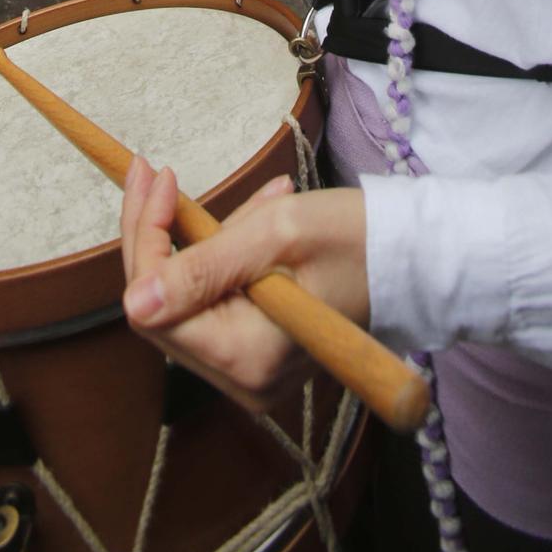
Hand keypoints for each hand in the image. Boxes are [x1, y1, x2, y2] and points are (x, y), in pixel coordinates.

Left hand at [121, 157, 369, 413]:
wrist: (417, 262)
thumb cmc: (358, 240)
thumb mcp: (278, 234)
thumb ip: (204, 268)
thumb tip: (135, 301)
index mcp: (247, 356)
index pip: (154, 304)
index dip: (145, 236)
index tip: (156, 176)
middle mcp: (243, 379)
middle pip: (162, 306)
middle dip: (157, 232)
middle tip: (158, 172)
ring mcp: (251, 370)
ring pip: (187, 299)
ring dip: (201, 239)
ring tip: (258, 200)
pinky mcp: (259, 353)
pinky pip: (217, 301)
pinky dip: (227, 254)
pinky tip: (263, 218)